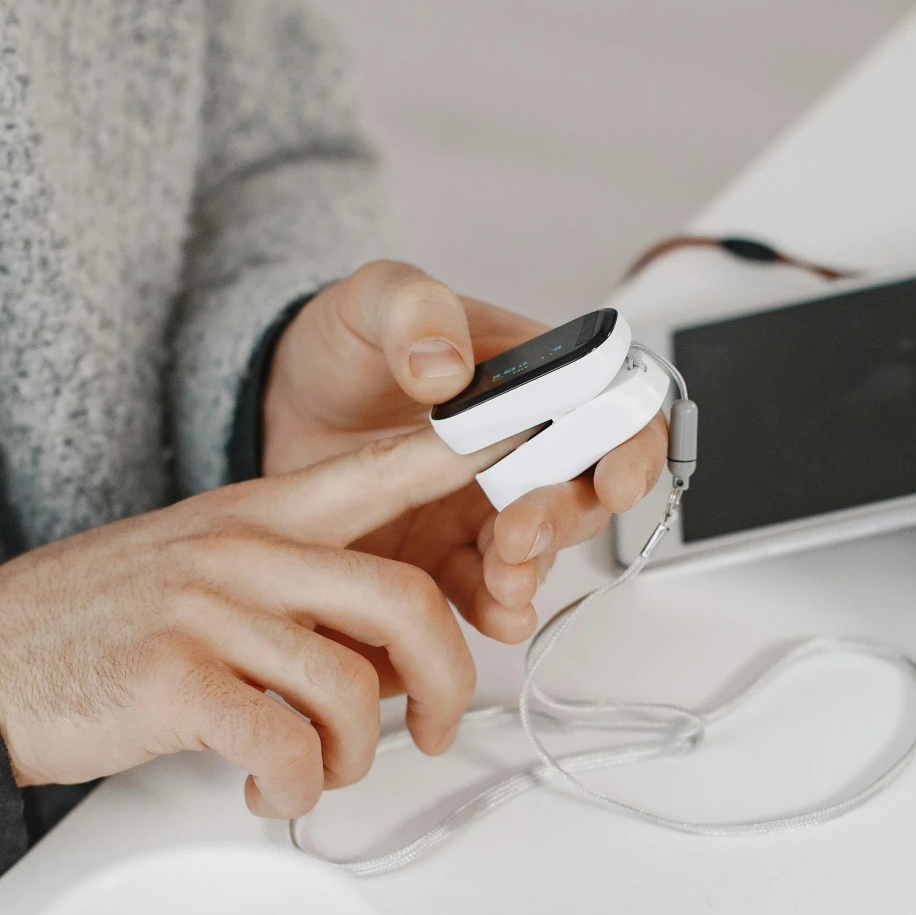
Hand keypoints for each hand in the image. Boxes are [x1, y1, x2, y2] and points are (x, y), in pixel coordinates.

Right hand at [0, 430, 503, 817]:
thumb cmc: (88, 629)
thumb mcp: (197, 574)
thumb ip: (294, 595)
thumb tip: (385, 663)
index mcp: (256, 514)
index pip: (385, 469)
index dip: (472, 453)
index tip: (542, 426)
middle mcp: (241, 551)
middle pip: (405, 600)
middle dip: (448, 679)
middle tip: (438, 727)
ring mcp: (207, 612)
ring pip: (352, 688)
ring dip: (355, 756)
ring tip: (314, 775)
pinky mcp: (174, 681)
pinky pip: (287, 748)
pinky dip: (296, 790)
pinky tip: (267, 793)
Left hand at [262, 261, 668, 640]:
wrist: (283, 404)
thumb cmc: (347, 345)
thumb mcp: (374, 299)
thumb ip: (414, 310)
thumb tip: (446, 367)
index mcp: (534, 378)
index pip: (616, 410)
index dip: (632, 448)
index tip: (612, 479)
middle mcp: (526, 449)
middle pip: (583, 493)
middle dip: (564, 519)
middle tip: (521, 530)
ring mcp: (487, 508)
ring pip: (541, 550)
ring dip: (532, 569)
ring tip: (504, 580)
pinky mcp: (446, 555)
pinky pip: (486, 590)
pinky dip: (498, 608)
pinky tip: (497, 615)